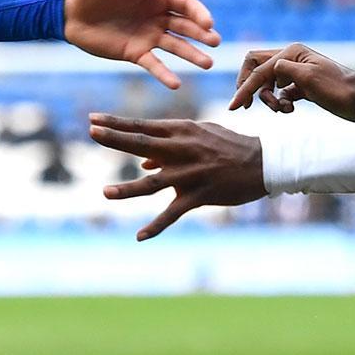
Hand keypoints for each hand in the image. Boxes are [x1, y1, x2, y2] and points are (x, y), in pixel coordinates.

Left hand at [63, 0, 219, 88]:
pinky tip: (176, 84)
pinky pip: (153, 65)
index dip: (199, 13)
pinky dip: (165, 74)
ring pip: (176, 47)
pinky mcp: (134, 53)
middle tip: (215, 42)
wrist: (70, 10)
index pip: (186, 5)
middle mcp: (157, 18)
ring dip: (193, 55)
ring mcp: (148, 37)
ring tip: (207, 64)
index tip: (208, 24)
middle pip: (186, 27)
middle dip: (203, 35)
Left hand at [89, 113, 265, 239]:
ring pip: (153, 183)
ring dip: (128, 189)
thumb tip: (143, 163)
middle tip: (91, 133)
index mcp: (181, 132)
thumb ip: (169, 147)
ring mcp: (190, 174)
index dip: (116, 123)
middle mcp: (182, 150)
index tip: (93, 119)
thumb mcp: (200, 137)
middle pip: (142, 145)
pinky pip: (173, 213)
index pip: (142, 126)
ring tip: (105, 192)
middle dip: (115, 139)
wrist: (263, 162)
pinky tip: (139, 236)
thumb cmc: (229, 146)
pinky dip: (156, 226)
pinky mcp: (199, 195)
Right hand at [228, 43, 354, 120]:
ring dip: (269, 100)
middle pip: (256, 69)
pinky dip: (279, 103)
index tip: (234, 107)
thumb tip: (269, 70)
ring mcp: (296, 73)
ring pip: (267, 84)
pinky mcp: (301, 87)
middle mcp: (291, 60)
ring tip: (283, 109)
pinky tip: (290, 108)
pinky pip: (279, 94)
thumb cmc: (337, 88)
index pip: (258, 70)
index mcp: (290, 53)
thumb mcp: (308, 77)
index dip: (244, 88)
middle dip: (251, 88)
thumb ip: (283, 69)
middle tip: (247, 106)